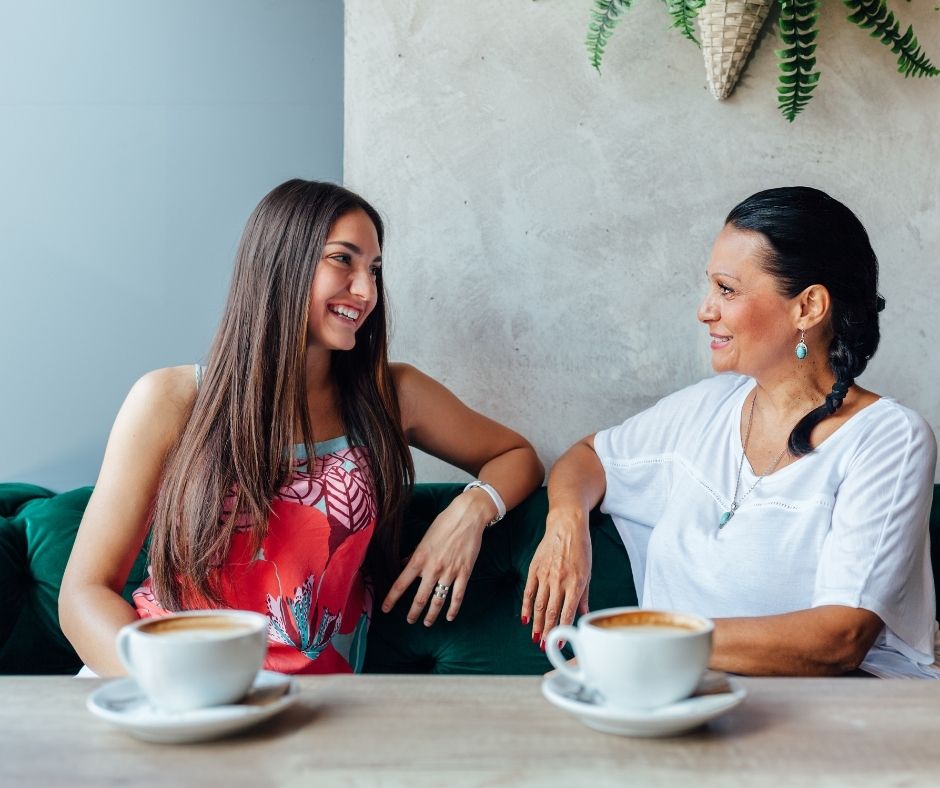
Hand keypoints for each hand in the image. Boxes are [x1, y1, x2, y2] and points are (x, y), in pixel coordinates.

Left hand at [381, 492, 487, 625]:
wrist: (467, 516)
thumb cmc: (444, 523)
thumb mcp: (424, 538)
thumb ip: (415, 554)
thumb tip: (405, 564)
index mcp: (419, 558)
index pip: (401, 583)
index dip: (392, 598)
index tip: (385, 609)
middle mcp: (432, 568)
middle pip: (419, 598)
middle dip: (413, 613)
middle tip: (410, 620)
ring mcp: (449, 572)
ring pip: (438, 601)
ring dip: (431, 615)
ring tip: (427, 623)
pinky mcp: (464, 573)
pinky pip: (458, 596)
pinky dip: (453, 609)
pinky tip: (449, 617)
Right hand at [522, 507, 591, 647]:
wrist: (566, 525)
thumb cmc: (581, 548)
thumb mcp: (588, 572)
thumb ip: (584, 596)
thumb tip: (584, 615)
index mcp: (575, 583)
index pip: (567, 612)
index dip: (562, 630)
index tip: (559, 644)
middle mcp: (559, 581)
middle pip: (551, 612)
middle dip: (547, 632)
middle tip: (544, 647)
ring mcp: (545, 575)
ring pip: (539, 605)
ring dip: (537, 623)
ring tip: (535, 638)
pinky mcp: (534, 569)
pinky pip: (529, 591)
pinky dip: (526, 606)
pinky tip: (525, 619)